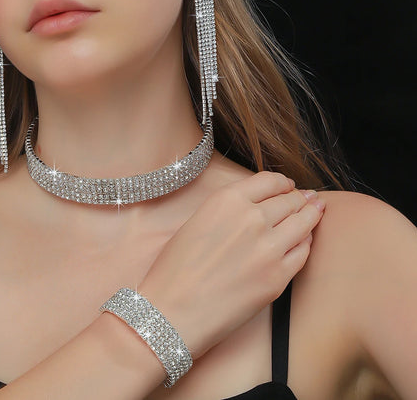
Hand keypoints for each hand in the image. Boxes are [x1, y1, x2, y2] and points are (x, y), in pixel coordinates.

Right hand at [139, 171, 324, 357]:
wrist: (174, 311)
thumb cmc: (176, 269)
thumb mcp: (197, 222)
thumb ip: (228, 210)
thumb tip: (254, 207)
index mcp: (228, 200)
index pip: (269, 181)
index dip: (282, 182)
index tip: (287, 186)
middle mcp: (252, 218)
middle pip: (289, 199)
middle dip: (299, 197)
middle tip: (306, 198)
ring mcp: (269, 248)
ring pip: (303, 222)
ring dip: (311, 213)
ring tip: (316, 210)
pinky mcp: (279, 276)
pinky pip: (303, 251)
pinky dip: (306, 242)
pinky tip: (305, 239)